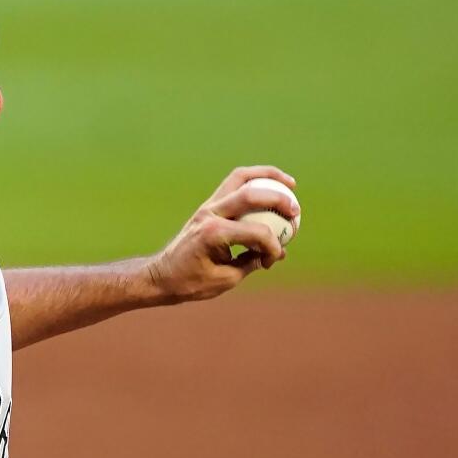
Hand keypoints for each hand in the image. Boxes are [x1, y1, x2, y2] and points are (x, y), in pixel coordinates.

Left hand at [146, 165, 299, 303]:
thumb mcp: (226, 279)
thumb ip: (253, 262)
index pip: (257, 233)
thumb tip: (279, 252)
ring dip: (267, 176)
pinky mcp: (207, 206)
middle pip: (250, 194)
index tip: (273, 260)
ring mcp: (207, 206)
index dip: (273, 247)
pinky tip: (271, 188)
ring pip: (240, 177)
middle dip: (278, 199)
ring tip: (290, 184)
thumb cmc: (190, 282)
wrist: (160, 276)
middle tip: (296, 211)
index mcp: (213, 234)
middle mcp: (209, 214)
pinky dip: (254, 182)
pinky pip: (233, 185)